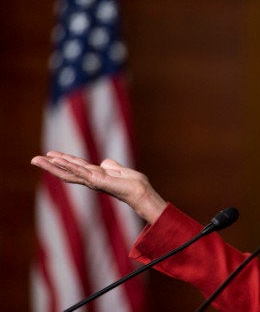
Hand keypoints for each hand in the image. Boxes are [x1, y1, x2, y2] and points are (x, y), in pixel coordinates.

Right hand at [31, 151, 166, 223]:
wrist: (140, 190)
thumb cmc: (132, 182)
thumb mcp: (118, 169)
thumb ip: (110, 165)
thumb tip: (105, 162)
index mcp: (94, 175)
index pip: (74, 167)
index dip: (62, 160)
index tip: (49, 154)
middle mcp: (90, 179)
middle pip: (66, 170)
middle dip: (50, 165)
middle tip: (34, 159)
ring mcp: (91, 180)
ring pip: (68, 171)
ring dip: (53, 165)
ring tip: (38, 160)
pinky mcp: (96, 180)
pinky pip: (79, 171)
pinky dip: (68, 165)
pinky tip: (57, 160)